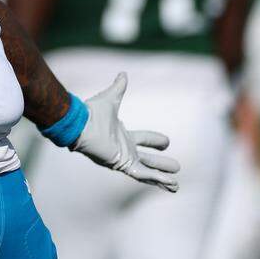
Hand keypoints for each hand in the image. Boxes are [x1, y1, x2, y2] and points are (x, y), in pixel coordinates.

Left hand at [71, 73, 180, 191]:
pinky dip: (157, 179)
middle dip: (161, 164)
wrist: (81, 125)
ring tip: (176, 185)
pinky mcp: (123, 165)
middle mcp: (124, 149)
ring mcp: (124, 159)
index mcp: (122, 135)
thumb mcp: (111, 98)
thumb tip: (123, 73)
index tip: (167, 142)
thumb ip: (118, 87)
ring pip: (147, 171)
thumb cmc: (92, 114)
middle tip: (177, 167)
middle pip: (148, 159)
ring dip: (162, 177)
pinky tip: (170, 184)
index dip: (155, 140)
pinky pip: (143, 175)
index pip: (143, 139)